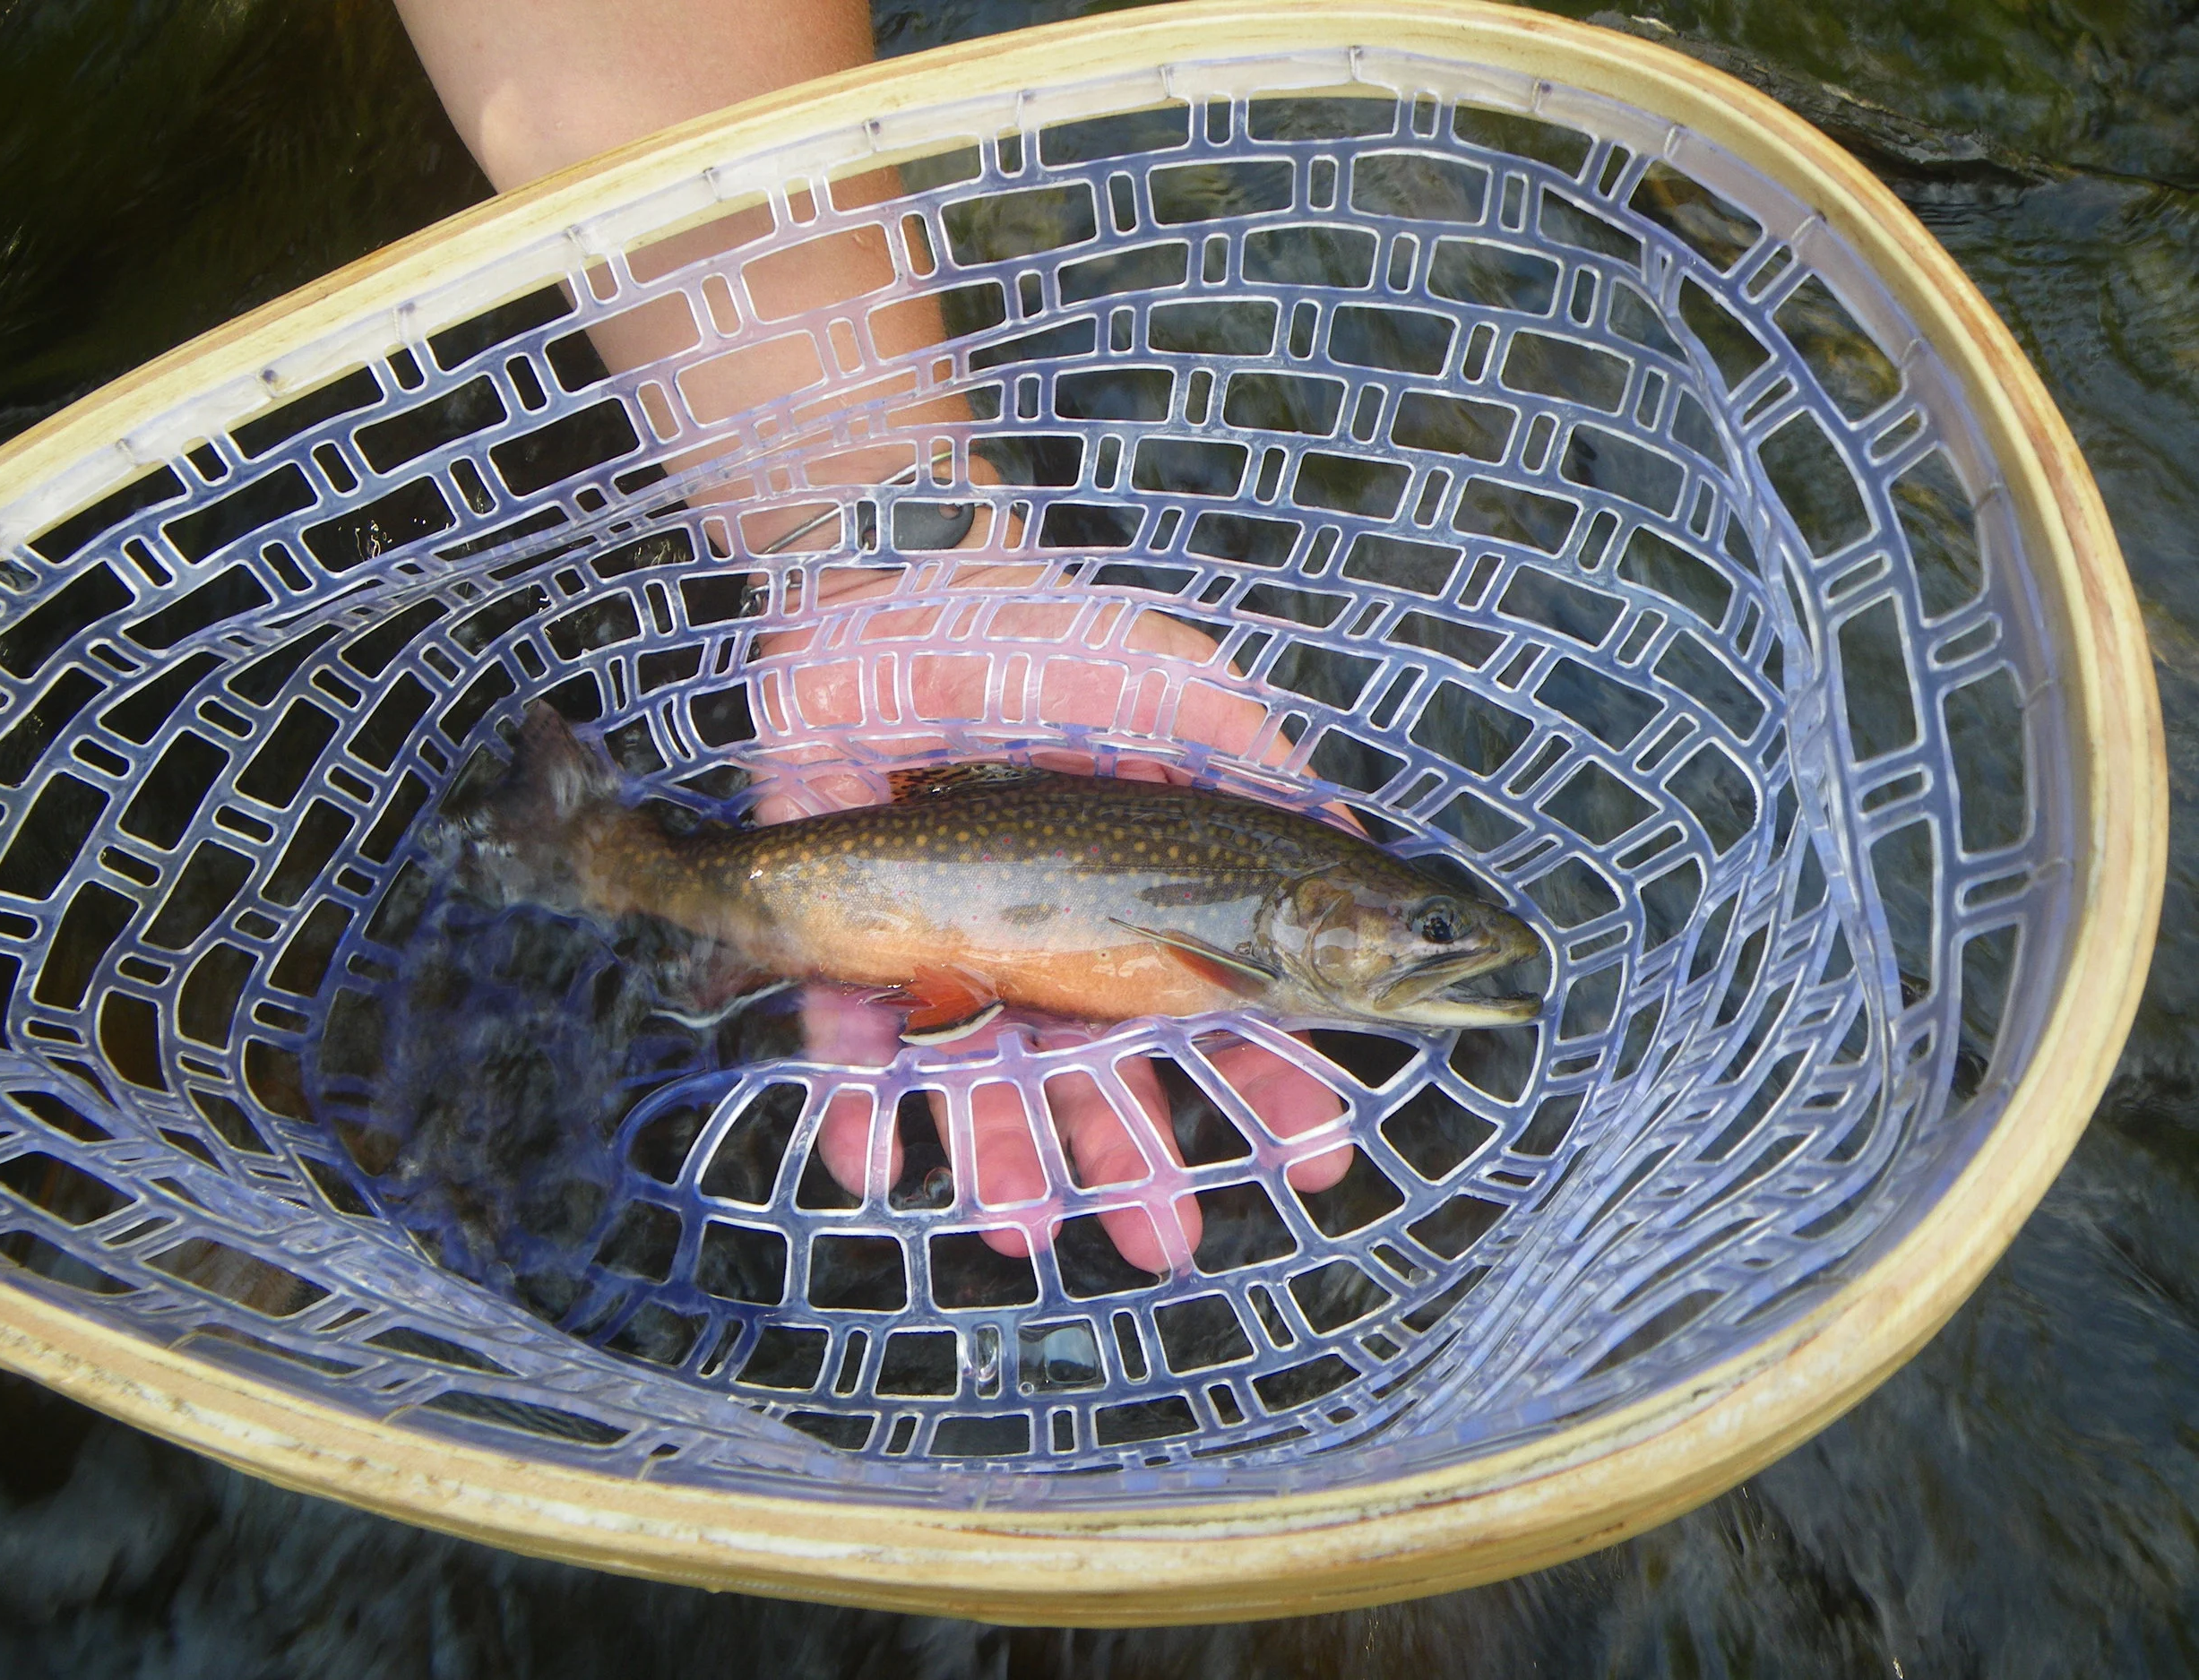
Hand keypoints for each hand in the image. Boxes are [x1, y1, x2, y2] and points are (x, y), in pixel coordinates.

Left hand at [748, 525, 1351, 1276]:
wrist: (895, 586)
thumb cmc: (1048, 636)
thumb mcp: (1175, 687)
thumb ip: (1254, 762)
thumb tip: (1362, 852)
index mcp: (1143, 899)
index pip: (1222, 1008)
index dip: (1268, 1081)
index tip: (1315, 1155)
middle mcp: (1054, 939)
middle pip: (1100, 1071)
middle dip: (1132, 1160)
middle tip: (1164, 1239)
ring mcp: (951, 943)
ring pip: (983, 1074)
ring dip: (1005, 1153)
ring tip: (1023, 1227)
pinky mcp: (846, 926)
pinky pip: (848, 1030)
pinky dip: (857, 1098)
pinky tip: (876, 1165)